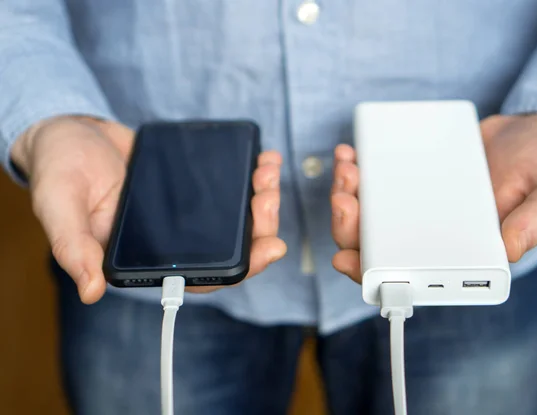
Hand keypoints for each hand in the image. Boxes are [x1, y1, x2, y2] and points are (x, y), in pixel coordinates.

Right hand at [12, 116, 285, 302]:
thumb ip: (74, 247)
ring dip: (259, 199)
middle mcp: (171, 239)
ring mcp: (185, 211)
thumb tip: (90, 292)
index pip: (199, 275)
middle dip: (259, 226)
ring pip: (234, 217)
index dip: (239, 269)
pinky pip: (227, 185)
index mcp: (144, 256)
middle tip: (268, 199)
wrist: (70, 132)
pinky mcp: (192, 183)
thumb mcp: (59, 207)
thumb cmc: (59, 170)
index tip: (270, 248)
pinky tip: (263, 157)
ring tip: (267, 173)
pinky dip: (249, 172)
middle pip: (229, 246)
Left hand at [331, 114, 536, 282]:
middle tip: (345, 198)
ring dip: (347, 197)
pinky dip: (359, 172)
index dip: (374, 275)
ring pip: (369, 216)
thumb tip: (509, 249)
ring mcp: (420, 208)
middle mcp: (435, 235)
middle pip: (377, 246)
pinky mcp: (412, 181)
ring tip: (348, 168)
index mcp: (465, 253)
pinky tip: (352, 155)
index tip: (347, 259)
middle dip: (350, 226)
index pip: (413, 276)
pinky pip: (376, 183)